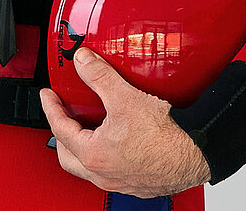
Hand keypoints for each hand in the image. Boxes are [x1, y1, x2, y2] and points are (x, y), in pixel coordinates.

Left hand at [39, 47, 210, 197]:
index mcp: (93, 155)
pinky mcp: (139, 183)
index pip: (60, 128)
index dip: (51, 108)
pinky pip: (113, 171)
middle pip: (68, 155)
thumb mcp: (124, 97)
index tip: (48, 96)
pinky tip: (118, 141)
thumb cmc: (166, 136)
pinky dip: (107, 155)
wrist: (198, 153)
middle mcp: (104, 174)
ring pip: (90, 167)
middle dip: (62, 133)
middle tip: (64, 114)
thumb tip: (83, 62)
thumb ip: (99, 77)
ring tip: (90, 126)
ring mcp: (121, 181)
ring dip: (85, 147)